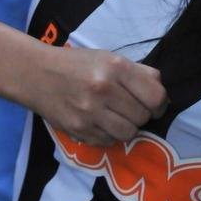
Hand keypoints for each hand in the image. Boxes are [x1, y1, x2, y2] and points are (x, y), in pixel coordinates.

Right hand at [28, 47, 167, 146]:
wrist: (37, 74)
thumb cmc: (79, 64)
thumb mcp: (110, 58)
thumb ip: (140, 73)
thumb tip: (162, 91)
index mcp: (116, 68)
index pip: (155, 97)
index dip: (159, 104)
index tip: (154, 104)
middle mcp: (104, 90)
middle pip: (142, 117)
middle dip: (142, 115)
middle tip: (131, 108)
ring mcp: (89, 113)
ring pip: (128, 133)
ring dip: (128, 127)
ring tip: (118, 117)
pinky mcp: (78, 131)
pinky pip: (109, 142)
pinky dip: (110, 135)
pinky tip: (101, 122)